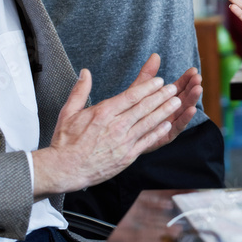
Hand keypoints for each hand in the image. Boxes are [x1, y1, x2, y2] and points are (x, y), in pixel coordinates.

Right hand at [32, 58, 180, 195]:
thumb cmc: (65, 141)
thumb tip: (86, 72)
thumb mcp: (68, 112)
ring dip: (164, 111)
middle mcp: (116, 125)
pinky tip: (168, 124)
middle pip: (144, 107)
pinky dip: (158, 132)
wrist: (65, 169)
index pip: (131, 96)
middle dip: (161, 96)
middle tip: (173, 88)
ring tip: (177, 101)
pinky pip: (147, 141)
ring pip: (149, 122)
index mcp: (103, 113)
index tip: (159, 81)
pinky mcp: (127, 156)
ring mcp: (123, 141)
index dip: (148, 87)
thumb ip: (80, 90)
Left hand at [130, 53, 202, 152]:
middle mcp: (169, 111)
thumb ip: (147, 75)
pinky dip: (185, 119)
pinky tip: (191, 109)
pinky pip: (177, 128)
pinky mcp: (164, 136)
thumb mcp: (137, 90)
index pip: (179, 87)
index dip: (186, 79)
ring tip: (198, 89)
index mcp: (164, 100)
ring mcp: (168, 124)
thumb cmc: (126, 111)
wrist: (115, 136)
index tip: (193, 70)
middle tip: (197, 78)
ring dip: (192, 100)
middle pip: (184, 98)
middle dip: (192, 87)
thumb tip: (155, 55)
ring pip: (183, 111)